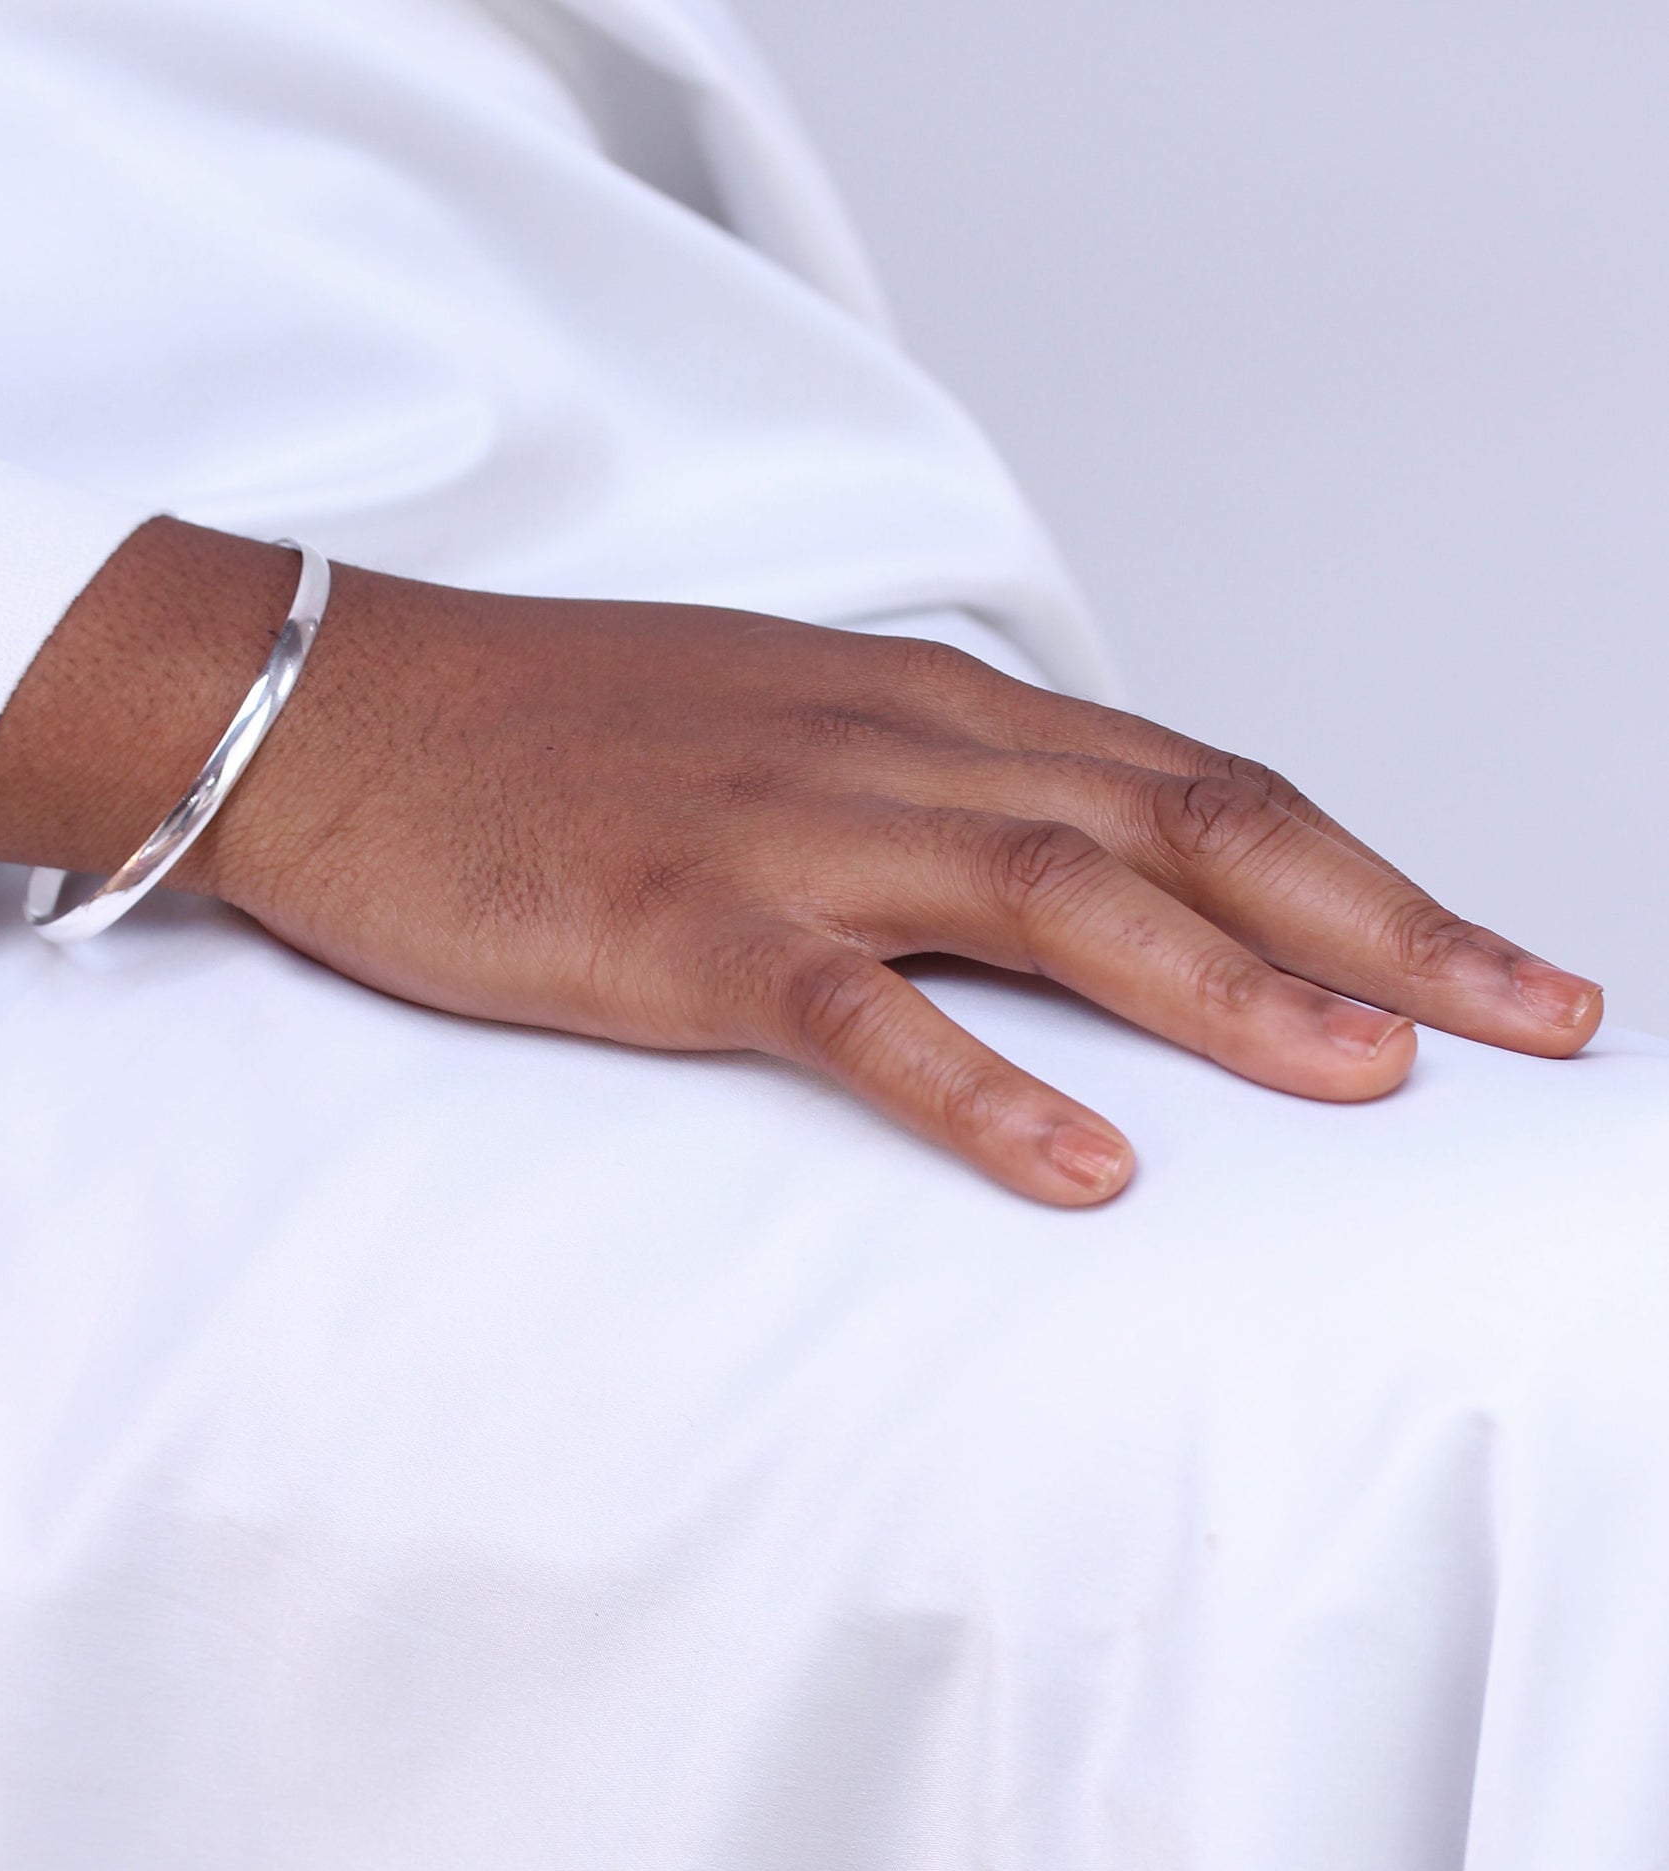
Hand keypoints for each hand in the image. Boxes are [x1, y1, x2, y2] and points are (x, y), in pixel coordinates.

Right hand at [0, 522, 1603, 1204]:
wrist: (338, 703)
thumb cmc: (558, 730)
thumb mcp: (782, 734)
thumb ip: (928, 796)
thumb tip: (1066, 891)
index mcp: (924, 705)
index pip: (1198, 779)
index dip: (1365, 871)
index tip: (1494, 961)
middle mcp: (891, 748)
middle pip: (1186, 823)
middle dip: (1377, 924)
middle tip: (1533, 1020)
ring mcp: (785, 829)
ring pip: (1054, 897)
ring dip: (1226, 988)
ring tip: (1373, 1079)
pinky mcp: (674, 918)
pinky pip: (851, 1006)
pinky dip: (974, 1084)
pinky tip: (1078, 1166)